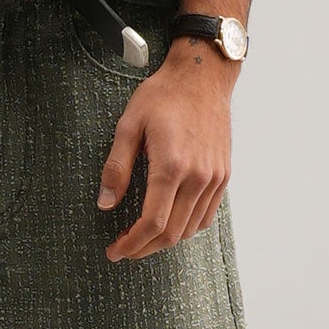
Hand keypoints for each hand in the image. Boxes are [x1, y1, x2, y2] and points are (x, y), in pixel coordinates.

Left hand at [97, 39, 233, 259]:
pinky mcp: (223, 175)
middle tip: (124, 250)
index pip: (152, 222)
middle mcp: (198, 176)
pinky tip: (169, 223)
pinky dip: (186, 228)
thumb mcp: (129, 125)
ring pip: (190, 228)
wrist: (202, 78)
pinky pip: (207, 216)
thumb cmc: (164, 96)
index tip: (115, 251)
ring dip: (165, 241)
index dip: (132, 243)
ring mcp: (214, 178)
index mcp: (171, 165)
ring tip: (142, 238)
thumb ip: (116, 167)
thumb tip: (105, 203)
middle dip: (144, 248)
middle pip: (172, 233)